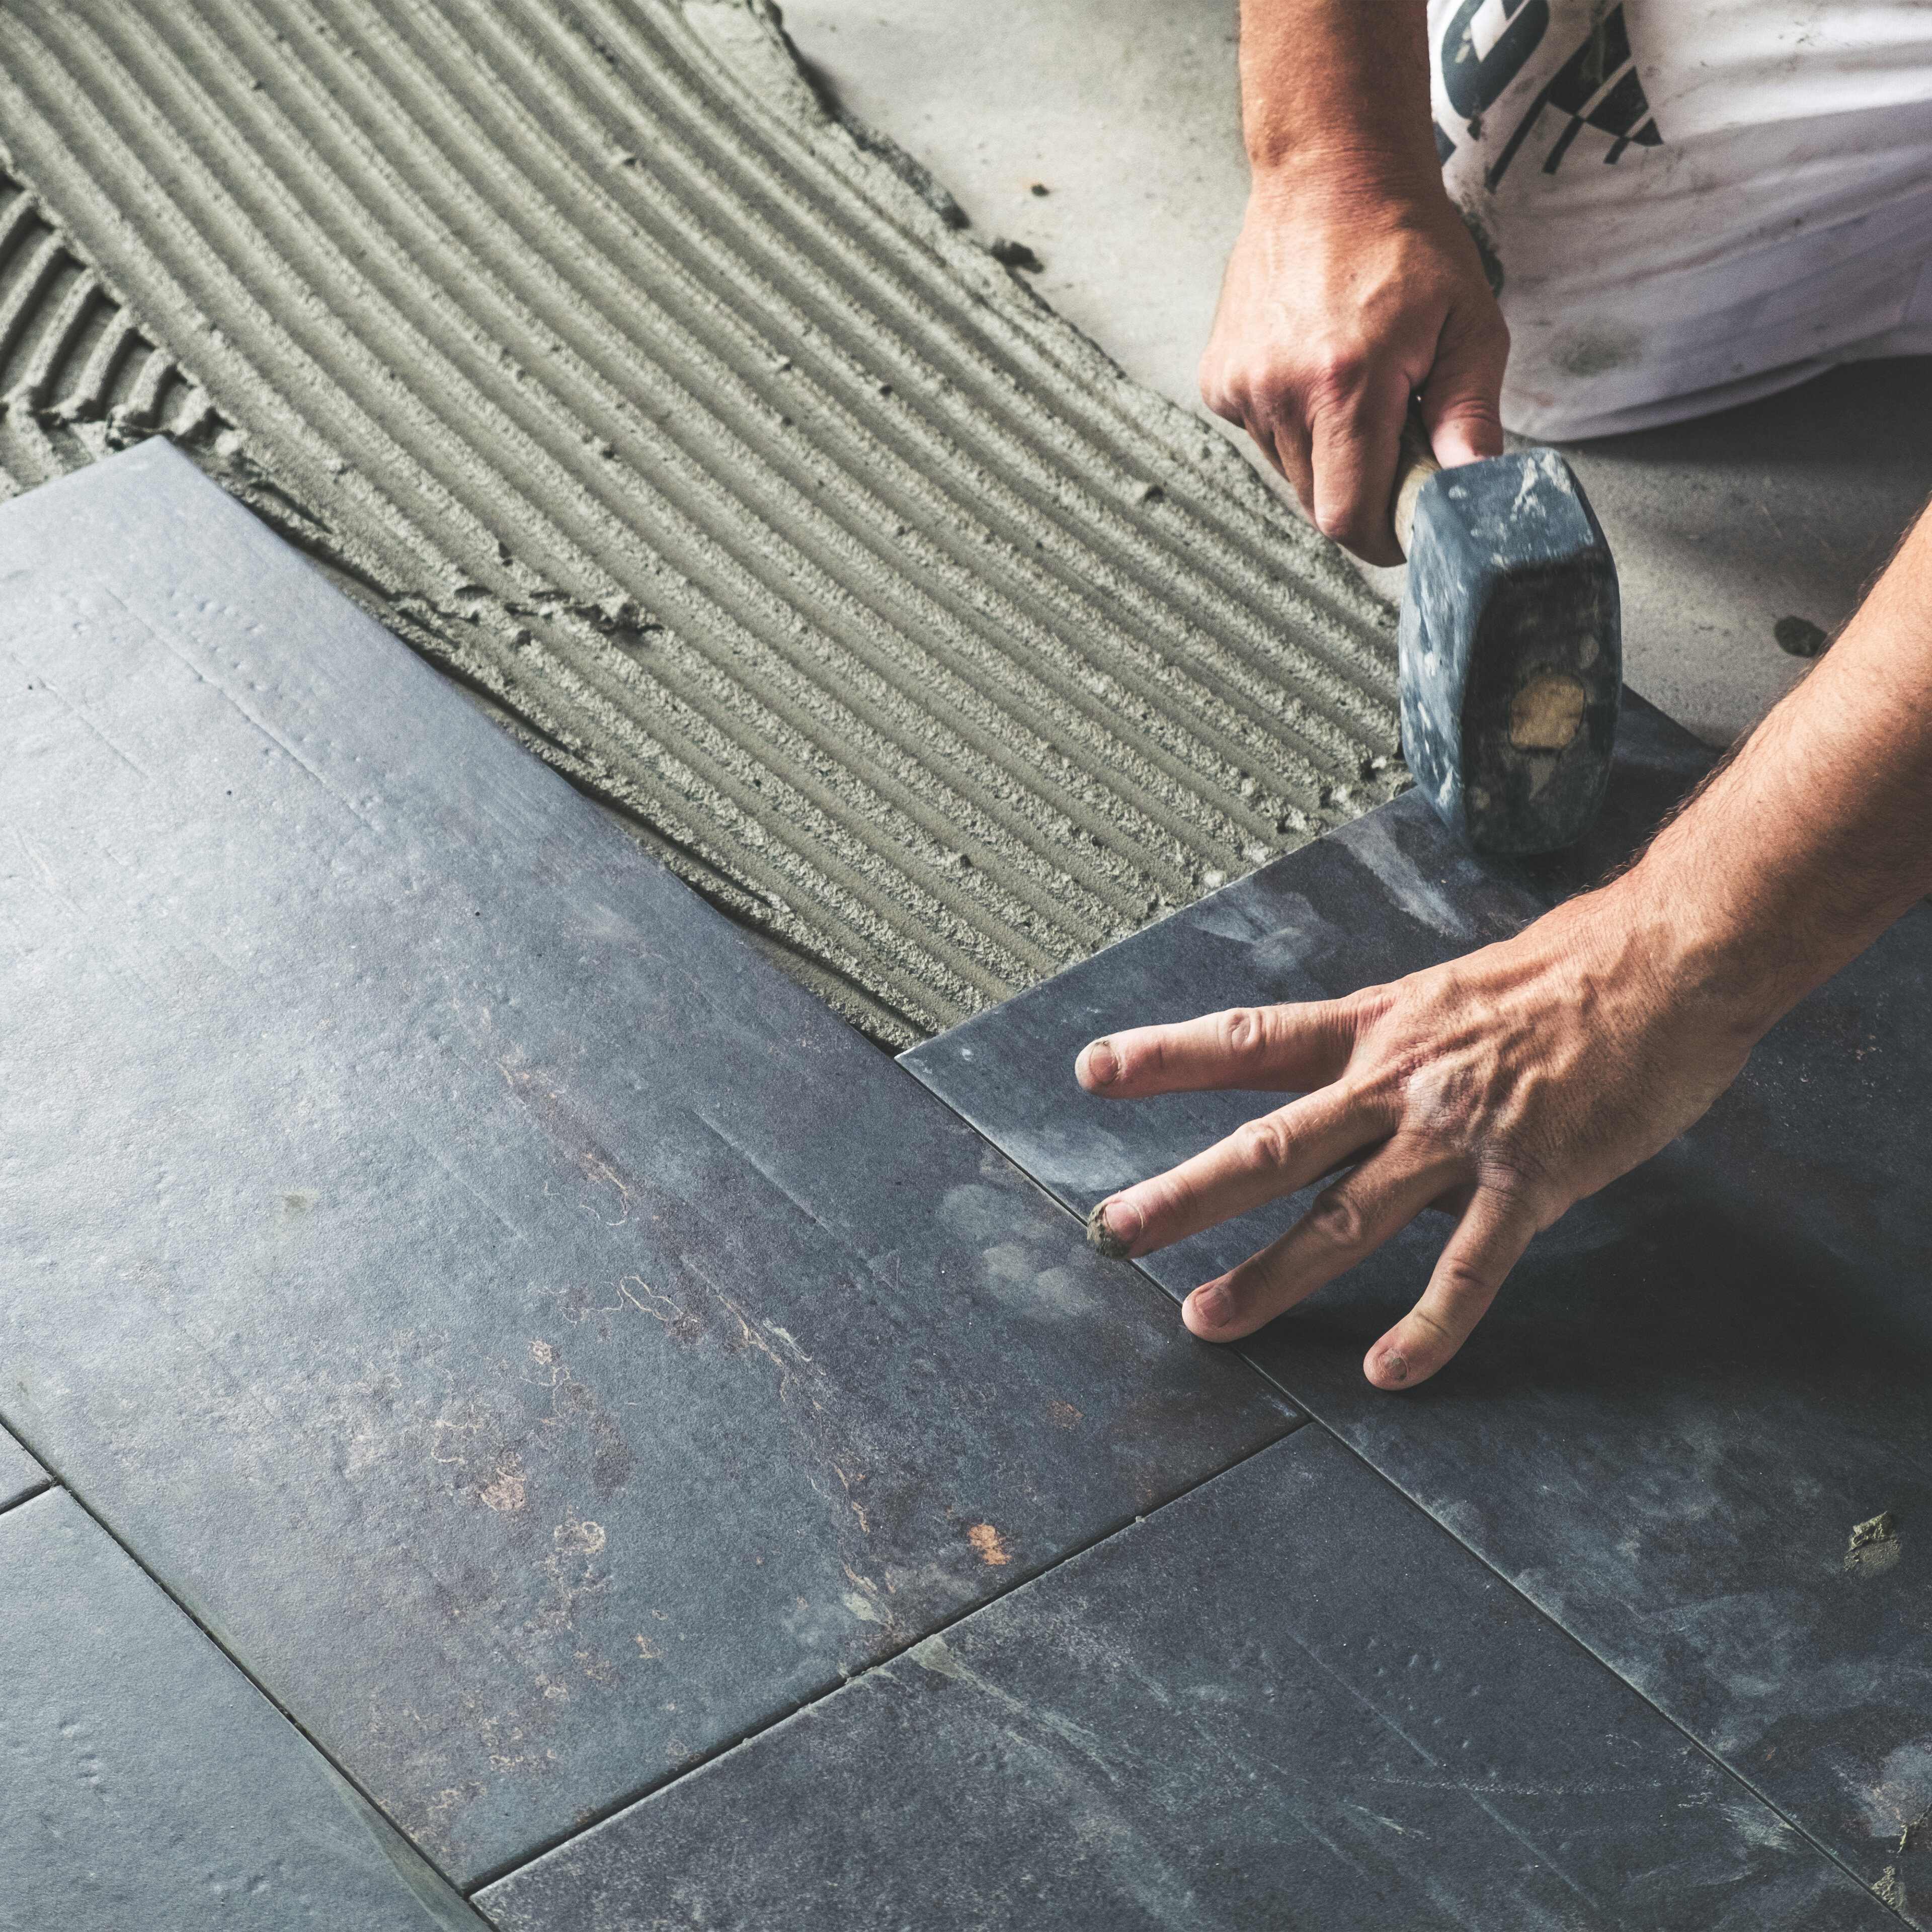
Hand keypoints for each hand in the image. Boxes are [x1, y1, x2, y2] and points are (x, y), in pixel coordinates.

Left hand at [1075, 878, 1758, 1388]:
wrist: (1671, 957)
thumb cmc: (1570, 968)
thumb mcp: (1453, 991)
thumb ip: (1395, 1044)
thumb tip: (1351, 1082)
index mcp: (1378, 1027)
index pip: (1251, 1041)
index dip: (1168, 1056)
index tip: (1094, 1072)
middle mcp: (1400, 1081)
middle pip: (1270, 1143)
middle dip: (1186, 1192)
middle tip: (1112, 1231)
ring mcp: (1459, 1136)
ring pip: (1342, 1215)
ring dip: (1269, 1274)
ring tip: (1204, 1321)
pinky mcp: (1529, 1181)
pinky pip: (1468, 1268)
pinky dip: (1427, 1325)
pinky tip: (1387, 1370)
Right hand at [1199, 167, 1509, 563]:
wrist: (1329, 172)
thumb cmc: (1404, 241)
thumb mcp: (1468, 324)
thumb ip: (1472, 416)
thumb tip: (1475, 490)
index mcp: (1345, 384)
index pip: (1348, 518)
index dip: (1384, 536)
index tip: (1411, 519)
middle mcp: (1280, 392)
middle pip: (1318, 507)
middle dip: (1363, 492)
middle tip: (1397, 434)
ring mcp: (1242, 388)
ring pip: (1292, 476)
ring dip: (1330, 457)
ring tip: (1356, 388)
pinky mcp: (1220, 381)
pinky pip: (1264, 440)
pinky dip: (1296, 427)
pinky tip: (1316, 372)